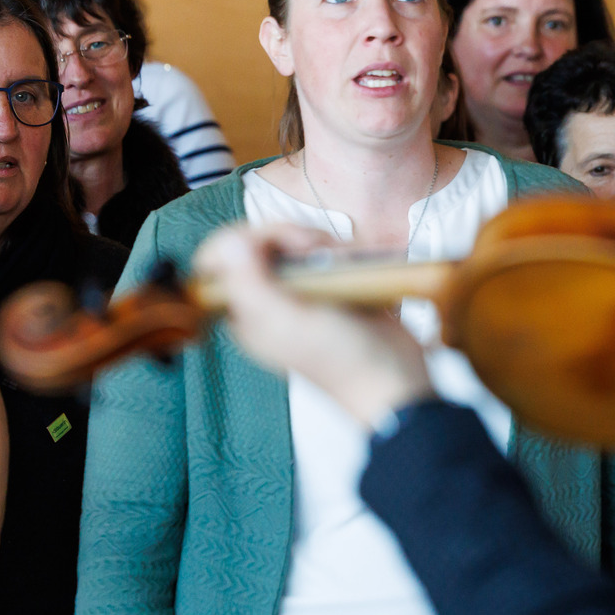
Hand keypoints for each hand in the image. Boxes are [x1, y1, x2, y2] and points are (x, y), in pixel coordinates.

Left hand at [192, 224, 433, 426]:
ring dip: (322, 244)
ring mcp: (300, 293)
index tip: (277, 244)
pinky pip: (327, 253)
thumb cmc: (341, 360)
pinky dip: (343, 252)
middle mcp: (267, 299)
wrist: (393, 377)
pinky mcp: (330, 288)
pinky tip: (355, 266)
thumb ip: (251, 285)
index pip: (220, 257)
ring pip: (295, 243)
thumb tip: (228, 245)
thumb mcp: (289, 323)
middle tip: (315, 250)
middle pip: (259, 242)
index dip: (245, 239)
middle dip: (290, 237)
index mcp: (244, 311)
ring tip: (341, 263)